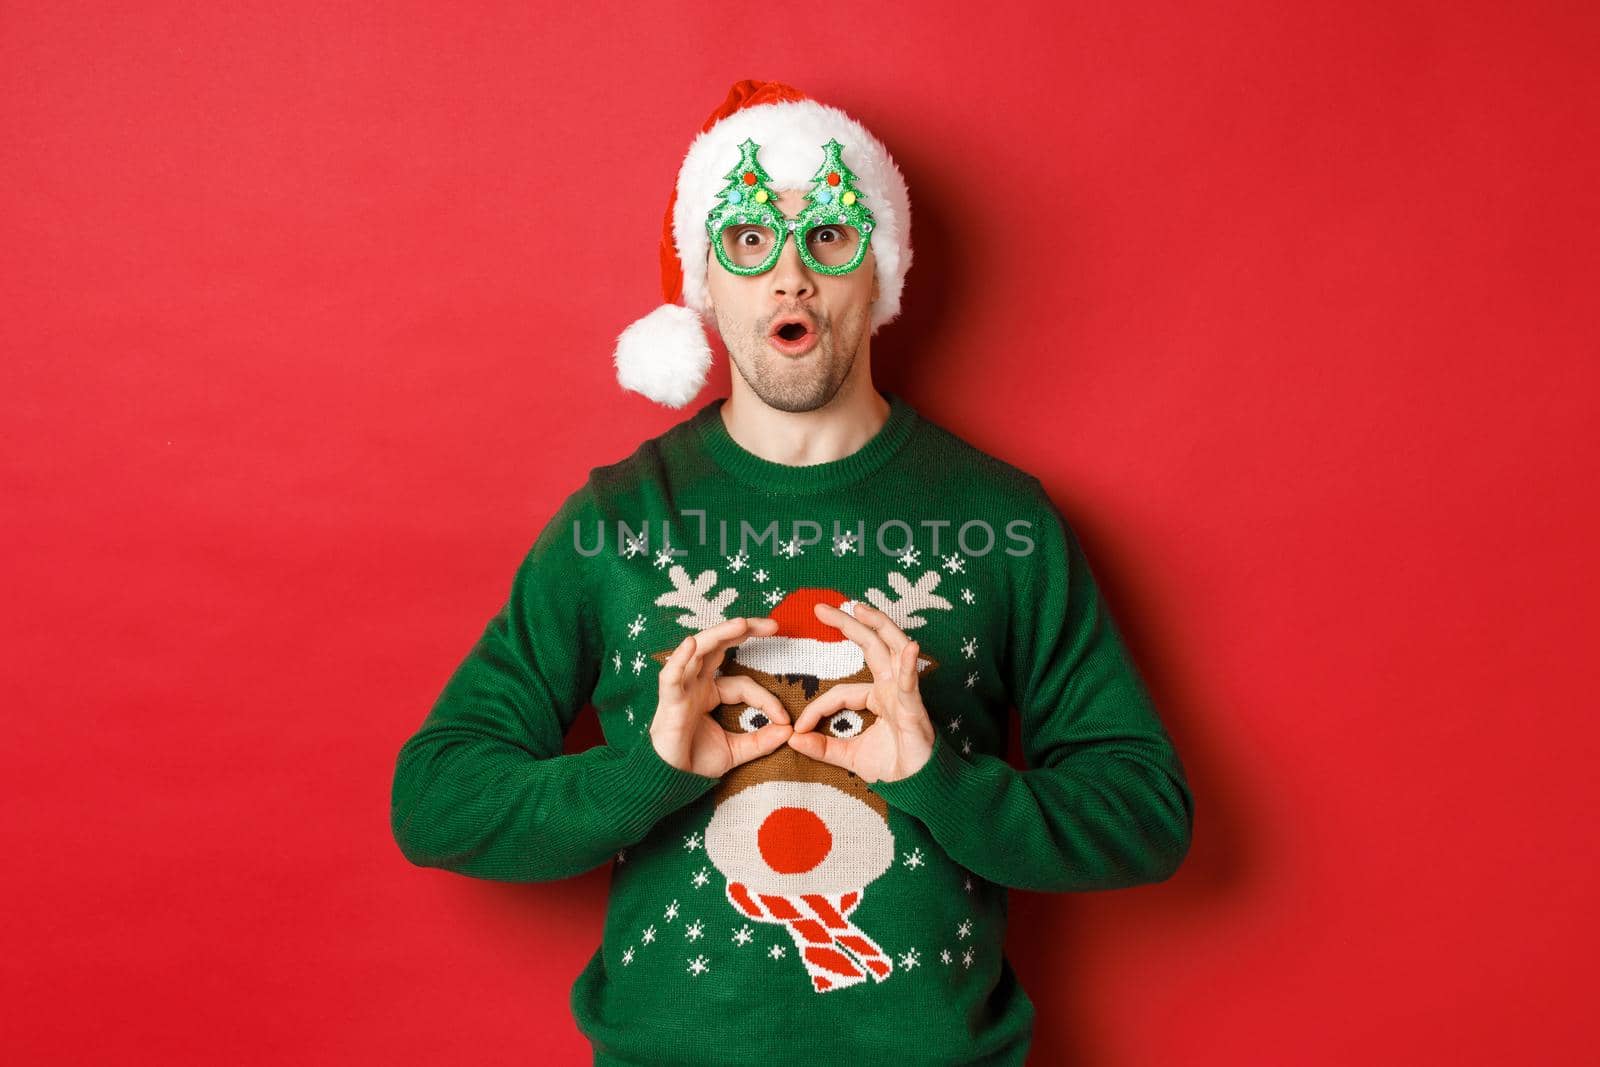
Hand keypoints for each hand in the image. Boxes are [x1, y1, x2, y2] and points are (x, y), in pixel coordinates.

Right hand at [652, 616, 791, 776]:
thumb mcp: (736, 751)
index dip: (767, 700)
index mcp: (711, 692)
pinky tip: (690, 644)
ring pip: (699, 651)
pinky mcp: (669, 700)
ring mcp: (682, 688)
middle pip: (719, 647)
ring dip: (720, 634)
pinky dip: (679, 659)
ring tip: (742, 623)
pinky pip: (671, 675)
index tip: (786, 720)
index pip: (744, 684)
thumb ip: (761, 741)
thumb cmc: (696, 761)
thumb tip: (789, 731)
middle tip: (773, 624)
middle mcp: (696, 683)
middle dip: (744, 631)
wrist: (671, 780)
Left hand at [786, 601, 934, 783]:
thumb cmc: (893, 767)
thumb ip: (823, 747)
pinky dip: (909, 666)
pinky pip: (911, 684)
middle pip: (871, 647)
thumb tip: (792, 739)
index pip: (840, 692)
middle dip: (848, 624)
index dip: (817, 708)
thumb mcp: (850, 756)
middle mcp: (892, 688)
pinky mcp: (915, 708)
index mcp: (878, 696)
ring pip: (893, 650)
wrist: (919, 787)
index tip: (798, 729)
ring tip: (860, 608)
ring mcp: (905, 694)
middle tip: (820, 607)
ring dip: (879, 626)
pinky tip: (910, 648)